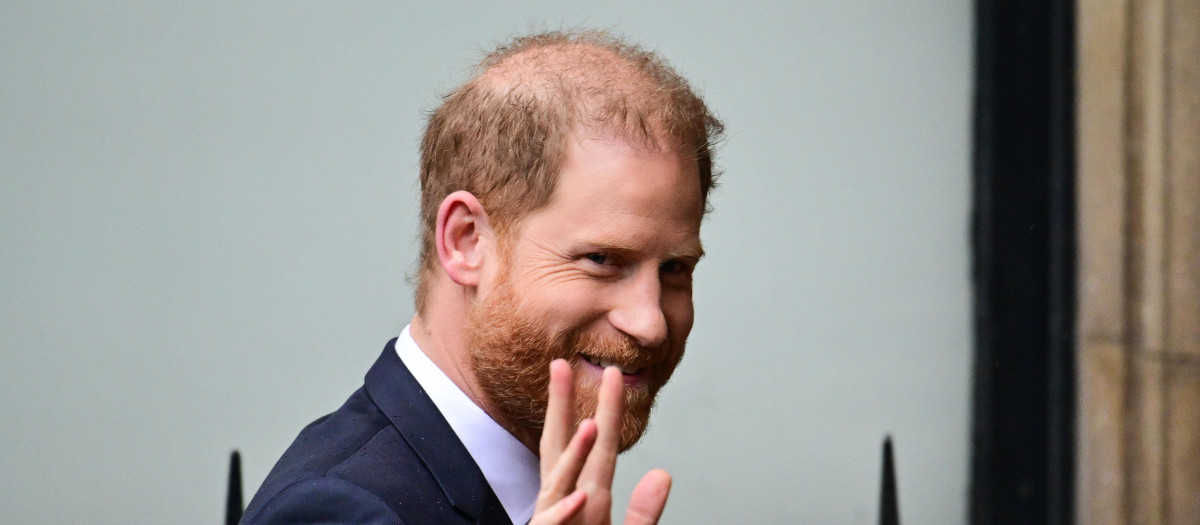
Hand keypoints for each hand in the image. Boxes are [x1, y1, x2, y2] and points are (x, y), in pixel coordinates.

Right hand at [529, 360, 671, 524]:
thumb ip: (643, 511)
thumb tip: (662, 476)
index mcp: (588, 496)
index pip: (599, 445)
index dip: (607, 409)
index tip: (613, 374)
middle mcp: (568, 500)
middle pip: (561, 445)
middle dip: (561, 405)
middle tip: (560, 365)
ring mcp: (556, 519)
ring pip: (560, 483)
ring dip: (575, 454)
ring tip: (590, 425)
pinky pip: (554, 524)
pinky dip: (565, 511)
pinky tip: (580, 497)